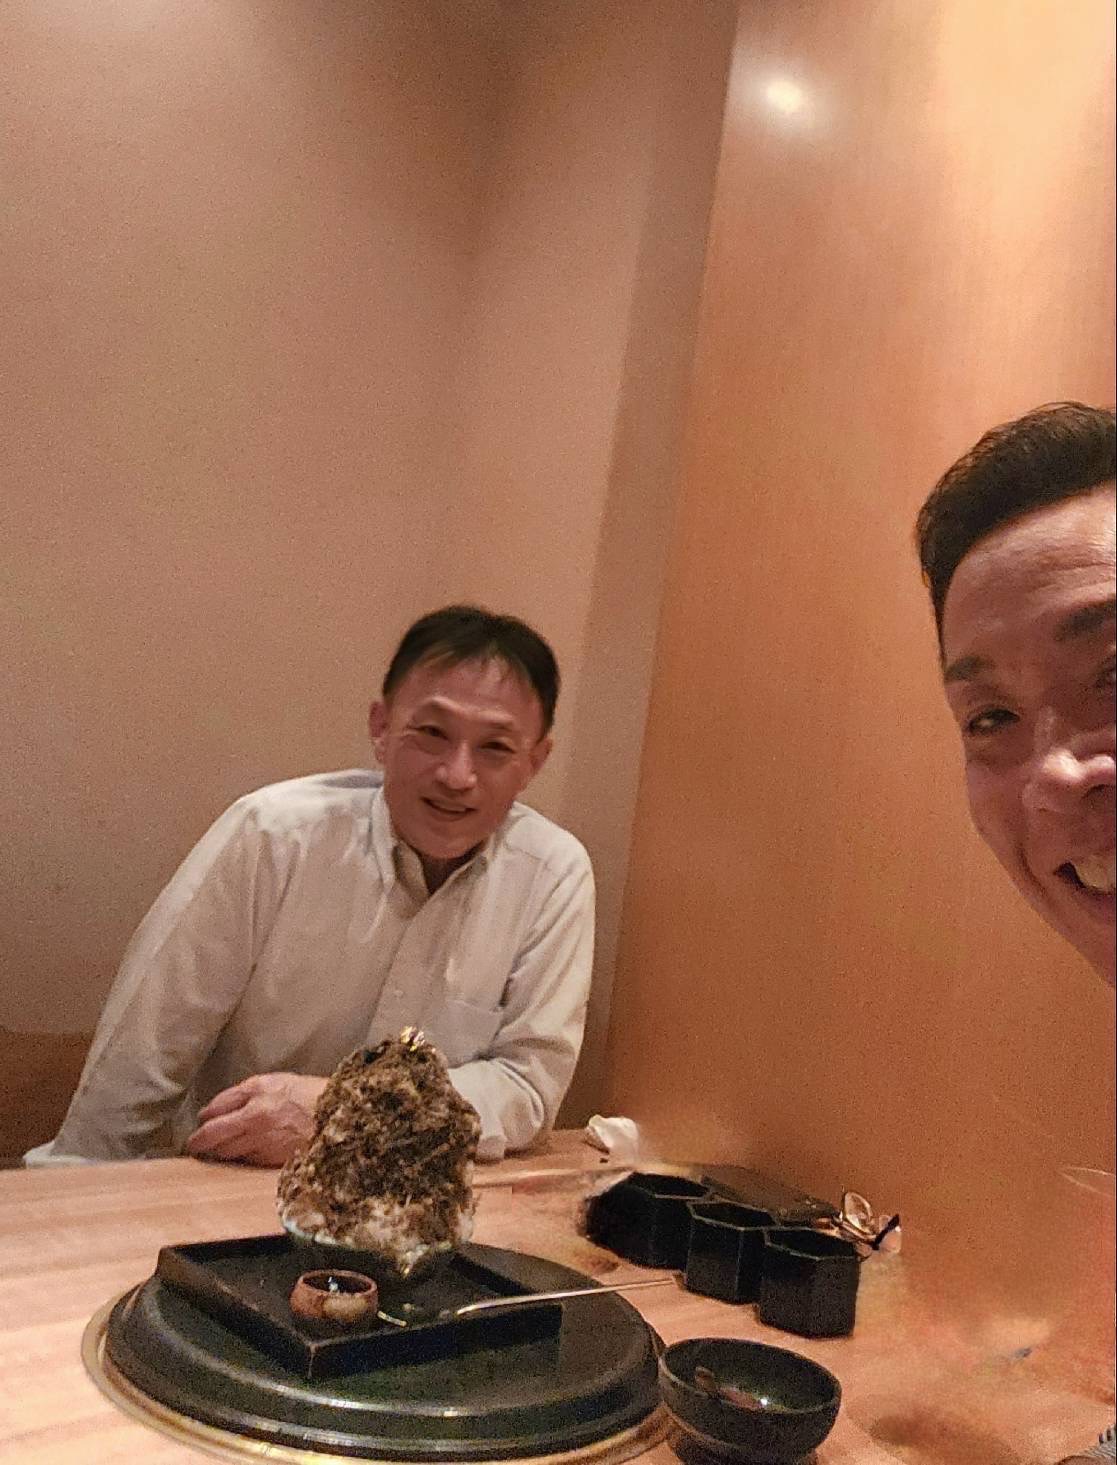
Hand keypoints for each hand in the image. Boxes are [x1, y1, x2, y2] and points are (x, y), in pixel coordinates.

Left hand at [186, 1072, 326, 1166]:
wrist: (340, 1117)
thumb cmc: (311, 1095)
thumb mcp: (278, 1081)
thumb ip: (248, 1092)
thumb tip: (219, 1109)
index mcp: (257, 1092)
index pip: (218, 1106)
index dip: (206, 1116)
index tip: (201, 1121)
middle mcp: (255, 1117)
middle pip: (214, 1133)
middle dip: (199, 1141)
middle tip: (192, 1146)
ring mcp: (263, 1140)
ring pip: (227, 1151)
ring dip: (216, 1153)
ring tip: (210, 1153)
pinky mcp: (271, 1159)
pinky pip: (246, 1161)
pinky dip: (239, 1159)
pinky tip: (238, 1157)